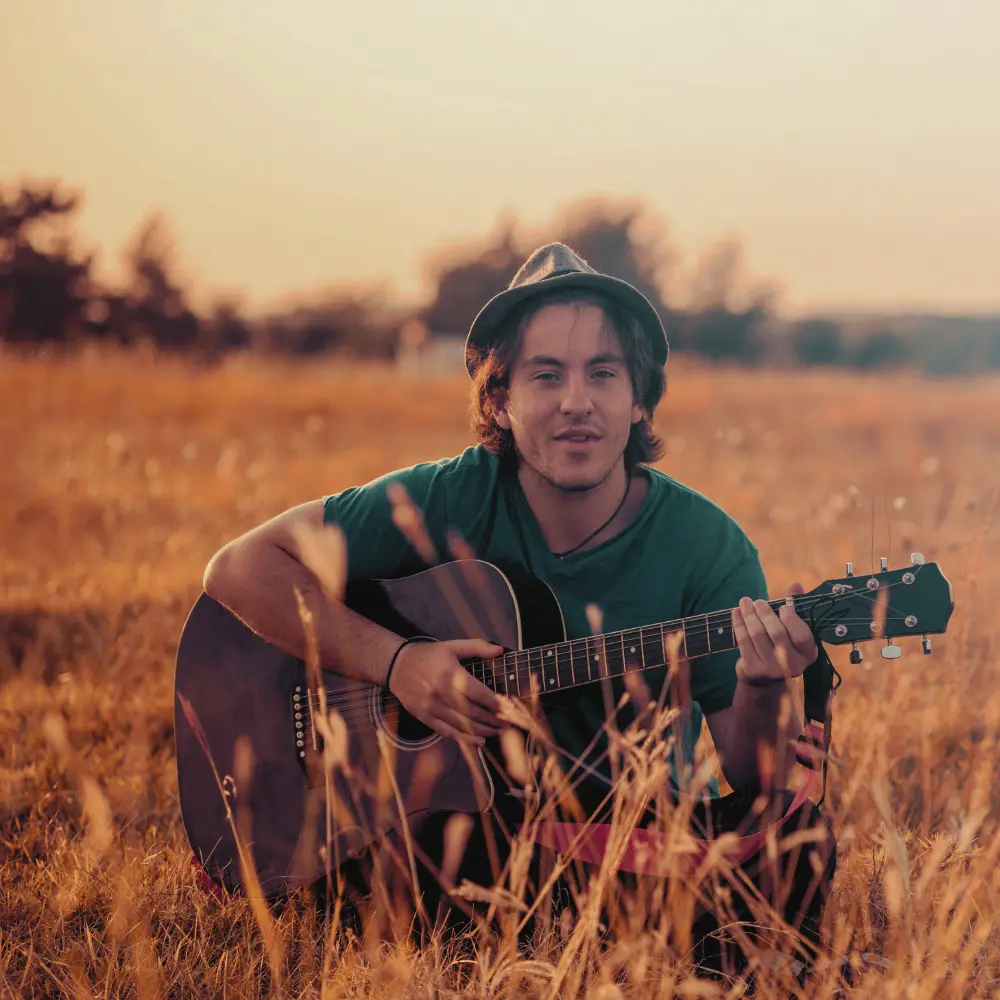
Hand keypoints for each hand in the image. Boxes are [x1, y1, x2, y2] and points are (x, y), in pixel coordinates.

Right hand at [388, 638, 505, 744]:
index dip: (497, 704)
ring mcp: (432, 708)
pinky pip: (447, 732)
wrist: (396, 666)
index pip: (480, 694)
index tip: (510, 708)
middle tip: (509, 723)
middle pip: (474, 712)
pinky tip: (479, 741)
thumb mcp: (452, 646)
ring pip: (463, 725)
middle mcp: (442, 693)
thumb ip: (477, 647)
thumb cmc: (427, 655)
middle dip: (494, 720)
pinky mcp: (425, 717)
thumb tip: (500, 650)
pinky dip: (465, 739)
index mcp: (451, 674)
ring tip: (499, 732)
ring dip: (484, 731)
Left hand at [732, 582, 817, 686]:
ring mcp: (772, 669)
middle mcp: (793, 665)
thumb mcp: (793, 632)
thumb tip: (796, 585)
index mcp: (808, 654)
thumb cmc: (782, 647)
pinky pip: (744, 642)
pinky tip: (736, 613)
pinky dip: (739, 624)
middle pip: (777, 634)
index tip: (783, 607)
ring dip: (749, 615)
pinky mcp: (753, 670)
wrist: (765, 679)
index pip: (802, 636)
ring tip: (745, 602)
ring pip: (758, 635)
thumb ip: (795, 608)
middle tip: (758, 602)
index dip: (792, 619)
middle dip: (765, 613)